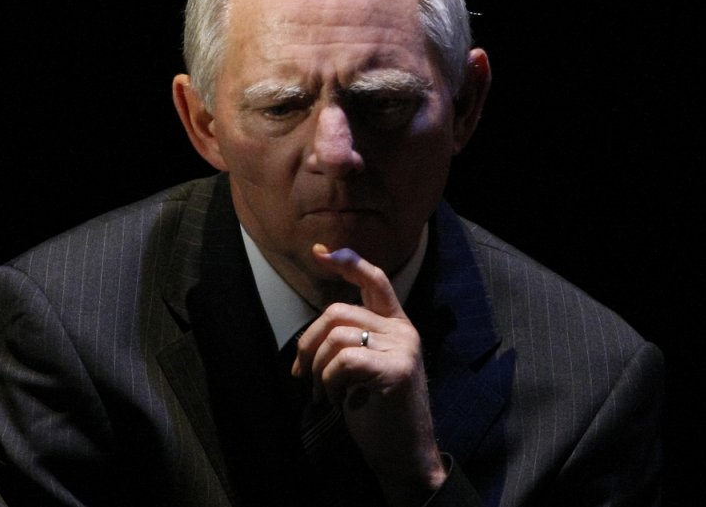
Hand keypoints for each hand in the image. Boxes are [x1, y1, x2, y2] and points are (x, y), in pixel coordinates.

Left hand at [290, 243, 446, 501]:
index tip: (319, 252)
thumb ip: (348, 342)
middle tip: (301, 374)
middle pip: (337, 311)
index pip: (374, 280)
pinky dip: (329, 381)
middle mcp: (403, 330)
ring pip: (337, 335)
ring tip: (323, 392)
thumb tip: (309, 337)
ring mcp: (403, 348)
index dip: (346, 262)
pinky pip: (345, 359)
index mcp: (395, 325)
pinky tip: (336, 400)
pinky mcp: (398, 370)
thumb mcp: (361, 369)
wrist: (404, 454)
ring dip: (317, 368)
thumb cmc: (377, 412)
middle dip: (308, 341)